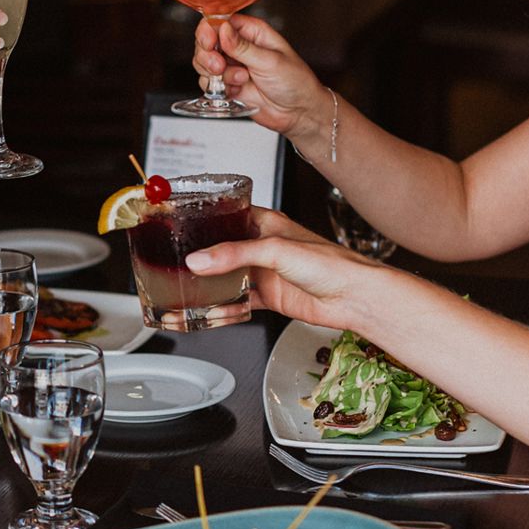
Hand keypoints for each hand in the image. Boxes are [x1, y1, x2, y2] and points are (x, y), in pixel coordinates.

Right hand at [184, 208, 385, 330]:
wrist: (354, 297)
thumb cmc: (331, 263)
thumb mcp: (276, 250)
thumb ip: (235, 254)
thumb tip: (200, 260)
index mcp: (266, 223)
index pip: (228, 215)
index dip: (205, 219)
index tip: (180, 224)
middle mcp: (263, 246)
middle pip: (222, 251)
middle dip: (200, 258)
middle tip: (174, 263)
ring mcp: (265, 273)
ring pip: (227, 279)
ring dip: (208, 287)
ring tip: (184, 293)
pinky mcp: (269, 296)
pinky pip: (238, 302)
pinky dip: (223, 309)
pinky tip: (209, 313)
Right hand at [192, 15, 327, 136]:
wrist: (298, 112)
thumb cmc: (295, 82)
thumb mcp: (270, 61)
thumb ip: (243, 47)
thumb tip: (222, 29)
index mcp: (252, 32)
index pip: (220, 21)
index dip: (209, 30)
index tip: (209, 43)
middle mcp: (239, 46)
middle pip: (206, 41)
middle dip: (208, 55)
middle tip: (219, 66)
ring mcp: (232, 66)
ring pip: (204, 62)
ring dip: (215, 73)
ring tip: (239, 79)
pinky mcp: (228, 84)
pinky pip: (207, 82)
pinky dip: (217, 88)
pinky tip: (237, 89)